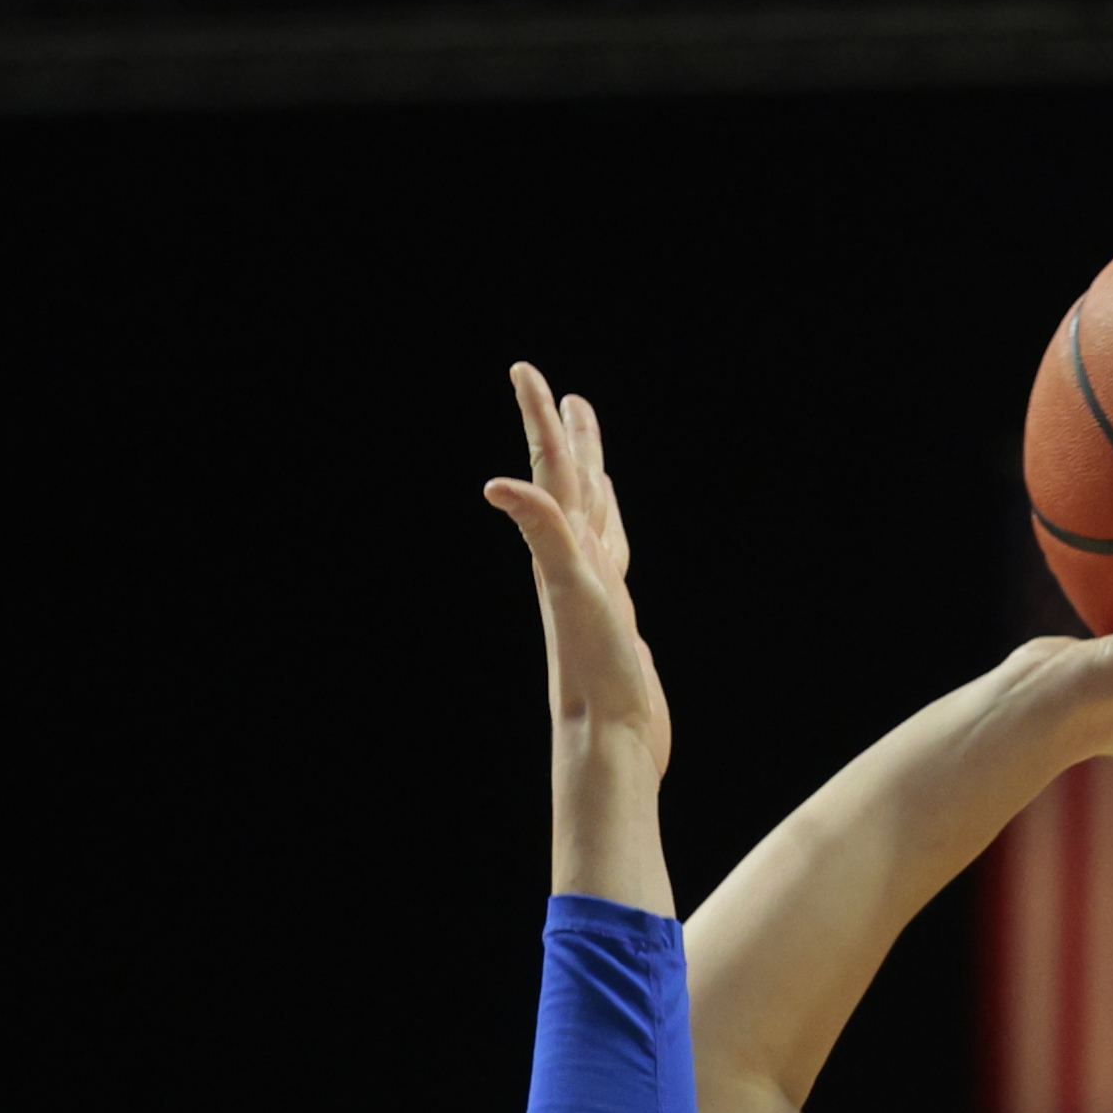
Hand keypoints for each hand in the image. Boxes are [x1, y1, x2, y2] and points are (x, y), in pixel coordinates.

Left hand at [485, 364, 671, 773]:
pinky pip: (614, 564)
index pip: (553, 472)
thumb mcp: (570, 591)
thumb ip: (543, 534)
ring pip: (594, 523)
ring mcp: (597, 593)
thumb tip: (496, 486)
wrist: (612, 740)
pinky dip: (614, 539)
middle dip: (568, 440)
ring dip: (592, 484)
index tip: (525, 371)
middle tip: (562, 395)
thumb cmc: (594, 670)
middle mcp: (577, 565)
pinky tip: (613, 543)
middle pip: (572, 488)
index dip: (540, 421)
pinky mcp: (616, 622)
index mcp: (565, 551)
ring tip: (592, 456)